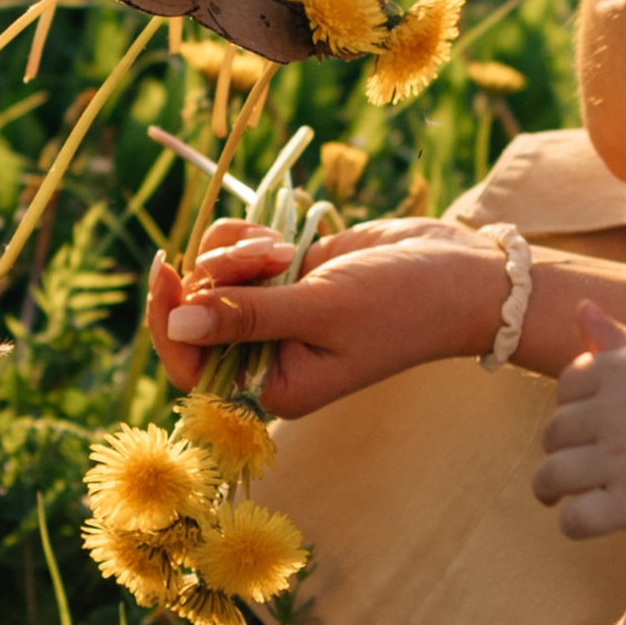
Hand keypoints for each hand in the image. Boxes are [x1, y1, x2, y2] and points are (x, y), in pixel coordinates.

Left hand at [152, 217, 500, 416]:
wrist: (460, 273)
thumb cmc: (401, 305)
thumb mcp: (322, 311)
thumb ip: (247, 317)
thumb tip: (177, 323)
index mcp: (275, 386)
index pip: (192, 365)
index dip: (168, 320)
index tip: (165, 269)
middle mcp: (269, 354)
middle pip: (198, 311)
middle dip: (220, 273)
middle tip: (264, 255)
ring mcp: (275, 310)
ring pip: (214, 273)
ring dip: (238, 251)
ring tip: (282, 249)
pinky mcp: (287, 274)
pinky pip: (236, 252)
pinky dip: (250, 238)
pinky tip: (284, 239)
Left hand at [533, 302, 625, 536]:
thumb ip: (623, 339)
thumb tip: (582, 308)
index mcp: (620, 370)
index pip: (566, 388)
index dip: (571, 407)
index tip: (584, 424)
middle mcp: (612, 412)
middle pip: (554, 432)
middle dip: (558, 448)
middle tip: (567, 463)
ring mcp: (620, 459)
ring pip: (552, 475)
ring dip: (546, 488)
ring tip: (552, 496)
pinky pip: (577, 519)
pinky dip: (571, 523)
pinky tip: (583, 521)